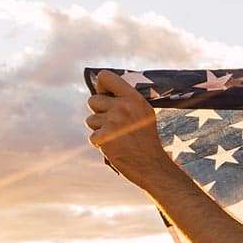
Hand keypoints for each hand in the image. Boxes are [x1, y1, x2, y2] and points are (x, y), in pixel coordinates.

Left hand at [85, 70, 177, 188]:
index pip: (105, 76)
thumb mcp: (144, 113)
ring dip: (99, 129)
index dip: (101, 86)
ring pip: (90, 120)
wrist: (152, 166)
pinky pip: (92, 136)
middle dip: (99, 113)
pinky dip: (101, 144)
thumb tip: (101, 90)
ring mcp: (113, 122)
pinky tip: (115, 147)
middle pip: (92, 100)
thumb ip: (126, 100)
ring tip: (117, 137)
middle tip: (115, 125)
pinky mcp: (104, 137)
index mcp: (134, 98)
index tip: (106, 96)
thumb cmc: (146, 139)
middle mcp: (123, 106)